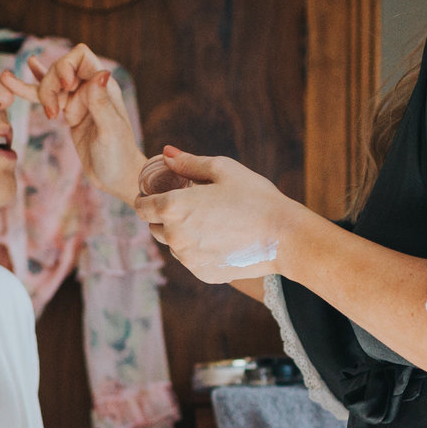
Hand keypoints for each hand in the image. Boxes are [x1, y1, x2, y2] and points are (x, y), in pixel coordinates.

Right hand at [22, 43, 144, 203]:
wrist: (117, 178)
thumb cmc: (119, 156)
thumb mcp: (110, 131)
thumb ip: (102, 103)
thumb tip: (102, 74)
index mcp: (103, 86)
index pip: (80, 56)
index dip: (66, 65)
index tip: (64, 87)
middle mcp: (90, 88)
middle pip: (60, 69)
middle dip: (48, 85)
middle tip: (51, 114)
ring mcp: (78, 100)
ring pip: (50, 83)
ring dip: (34, 85)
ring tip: (6, 79)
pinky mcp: (68, 112)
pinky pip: (48, 96)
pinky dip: (31, 86)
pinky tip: (20, 72)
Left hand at [137, 149, 306, 282]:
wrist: (284, 236)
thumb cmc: (255, 197)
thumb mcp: (222, 169)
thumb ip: (188, 162)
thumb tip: (165, 153)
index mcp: (173, 208)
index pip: (142, 207)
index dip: (147, 199)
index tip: (159, 194)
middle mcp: (175, 237)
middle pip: (154, 228)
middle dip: (164, 216)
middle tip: (189, 206)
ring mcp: (188, 259)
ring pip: (173, 245)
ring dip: (181, 234)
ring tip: (209, 222)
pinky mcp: (203, 274)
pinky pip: (191, 260)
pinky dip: (199, 250)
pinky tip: (221, 239)